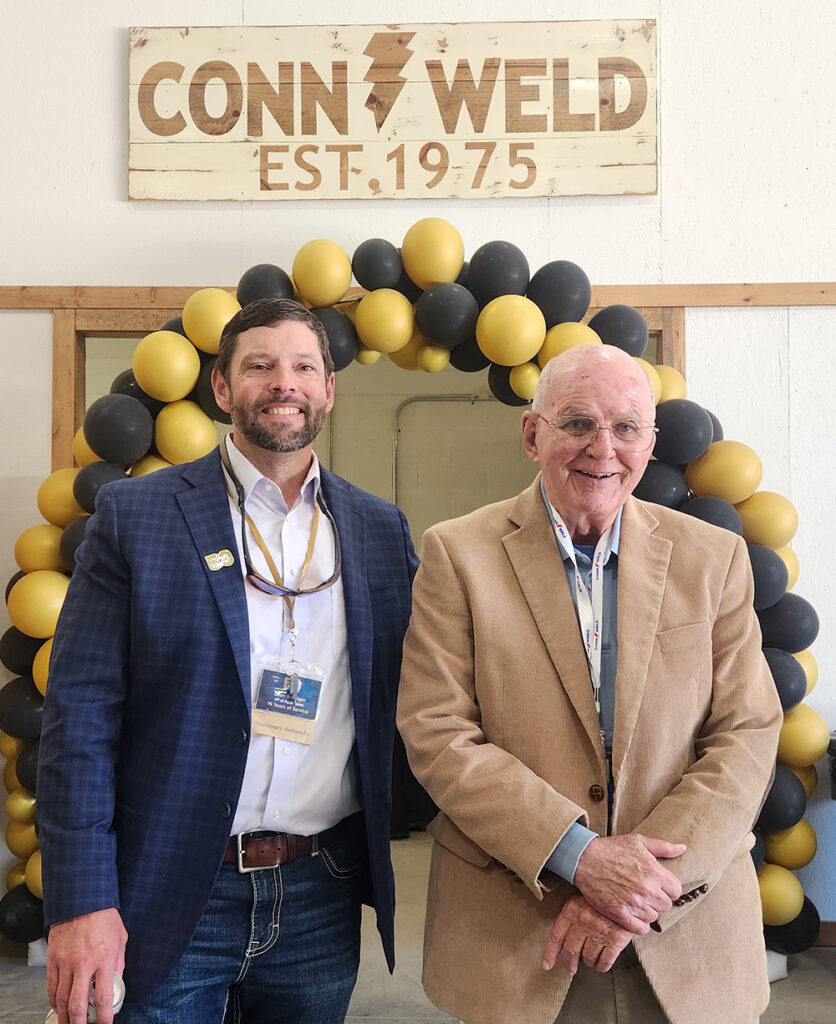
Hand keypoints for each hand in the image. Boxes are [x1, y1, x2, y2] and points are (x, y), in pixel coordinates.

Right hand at [47, 908, 126, 1023]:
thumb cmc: (104, 918)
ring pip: (62, 1001)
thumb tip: (116, 989)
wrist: (82, 899)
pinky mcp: (53, 960)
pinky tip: (60, 1008)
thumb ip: (118, 966)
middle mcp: (84, 964)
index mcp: (104, 959)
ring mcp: (66, 963)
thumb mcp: (121, 940)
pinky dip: (54, 1002)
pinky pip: (51, 988)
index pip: (104, 997)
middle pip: (78, 1006)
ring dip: (65, 1018)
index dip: (104, 1018)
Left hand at [542, 895, 632, 974]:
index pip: (556, 936)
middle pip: (570, 950)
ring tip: (590, 958)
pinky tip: (601, 964)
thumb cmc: (604, 896)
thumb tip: (560, 938)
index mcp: (572, 909)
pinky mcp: (616, 940)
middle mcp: (584, 921)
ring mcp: (600, 931)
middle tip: (570, 967)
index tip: (547, 964)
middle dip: (569, 962)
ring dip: (588, 961)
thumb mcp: (583, 898)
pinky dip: (601, 965)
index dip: (550, 953)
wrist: (630, 892)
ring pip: (587, 957)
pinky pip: (604, 961)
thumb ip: (572, 915)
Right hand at [573, 834, 685, 931]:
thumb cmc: (612, 848)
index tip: (658, 885)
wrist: (584, 858)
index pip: (676, 891)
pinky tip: (632, 913)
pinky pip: (641, 929)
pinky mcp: (620, 914)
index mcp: (654, 872)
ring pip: (653, 917)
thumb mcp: (639, 841)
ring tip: (636, 900)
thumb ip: (664, 847)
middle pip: (666, 906)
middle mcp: (647, 890)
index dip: (668, 888)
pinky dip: (639, 924)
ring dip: (647, 911)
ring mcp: (634, 903)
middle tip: (645, 892)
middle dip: (658, 899)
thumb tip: (683, 848)